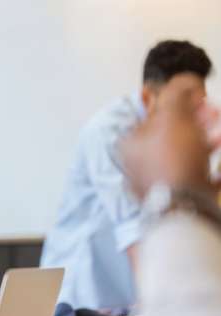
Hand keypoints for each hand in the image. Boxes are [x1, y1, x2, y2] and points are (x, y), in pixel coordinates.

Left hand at [123, 74, 220, 198]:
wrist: (185, 208)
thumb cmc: (174, 161)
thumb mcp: (173, 117)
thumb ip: (177, 93)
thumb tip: (184, 81)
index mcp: (129, 144)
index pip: (153, 114)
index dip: (180, 103)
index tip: (201, 100)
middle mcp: (138, 163)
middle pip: (172, 133)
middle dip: (198, 120)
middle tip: (216, 115)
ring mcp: (156, 182)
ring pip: (185, 153)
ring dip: (208, 138)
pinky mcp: (176, 197)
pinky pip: (195, 174)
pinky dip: (210, 163)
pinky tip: (220, 159)